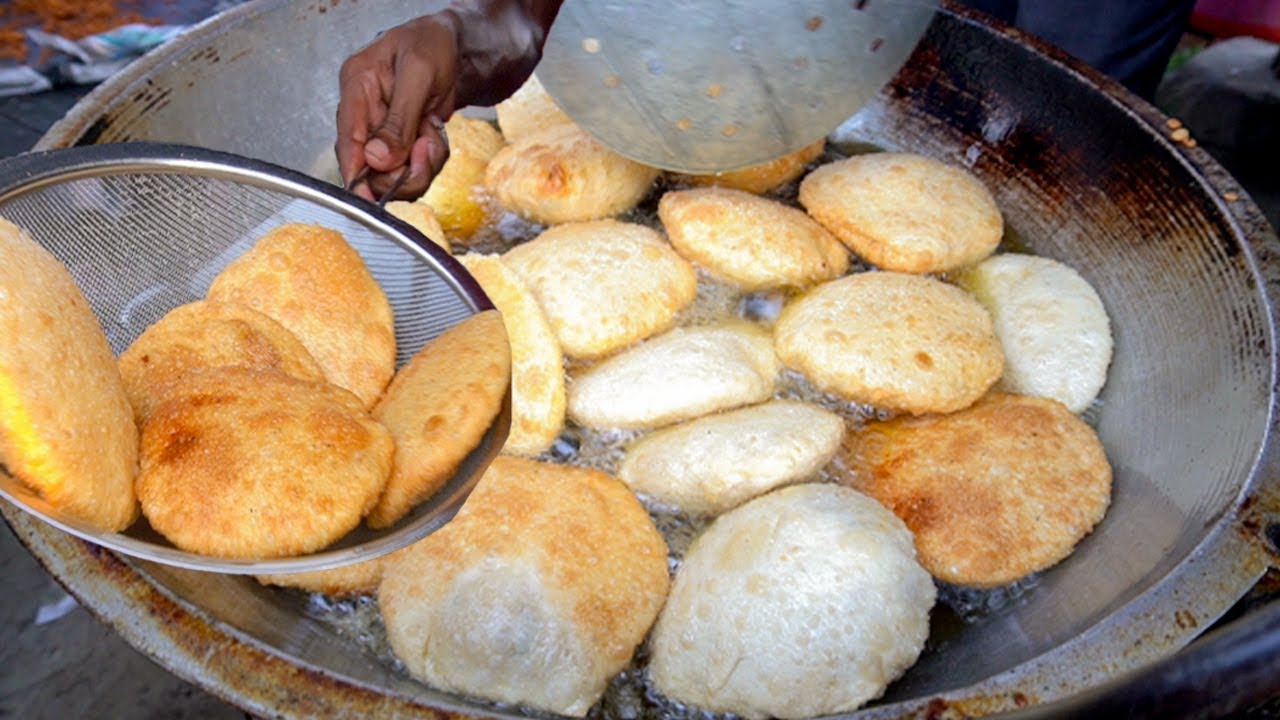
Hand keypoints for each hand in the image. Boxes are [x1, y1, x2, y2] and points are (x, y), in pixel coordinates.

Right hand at [336, 16, 456, 201]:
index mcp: (357, 86)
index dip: (355, 174)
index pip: (346, 140)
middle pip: (371, 166)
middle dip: (403, 168)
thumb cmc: (435, 44)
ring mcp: (384, 130)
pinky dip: (431, 158)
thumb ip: (398, 119)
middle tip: (426, 146)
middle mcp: (366, 112)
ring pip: (395, 172)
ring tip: (433, 132)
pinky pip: (414, 167)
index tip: (367, 198)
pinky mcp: (402, 141)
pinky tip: (435, 132)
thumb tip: (376, 158)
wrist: (460, 47)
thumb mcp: (418, 74)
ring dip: (421, 163)